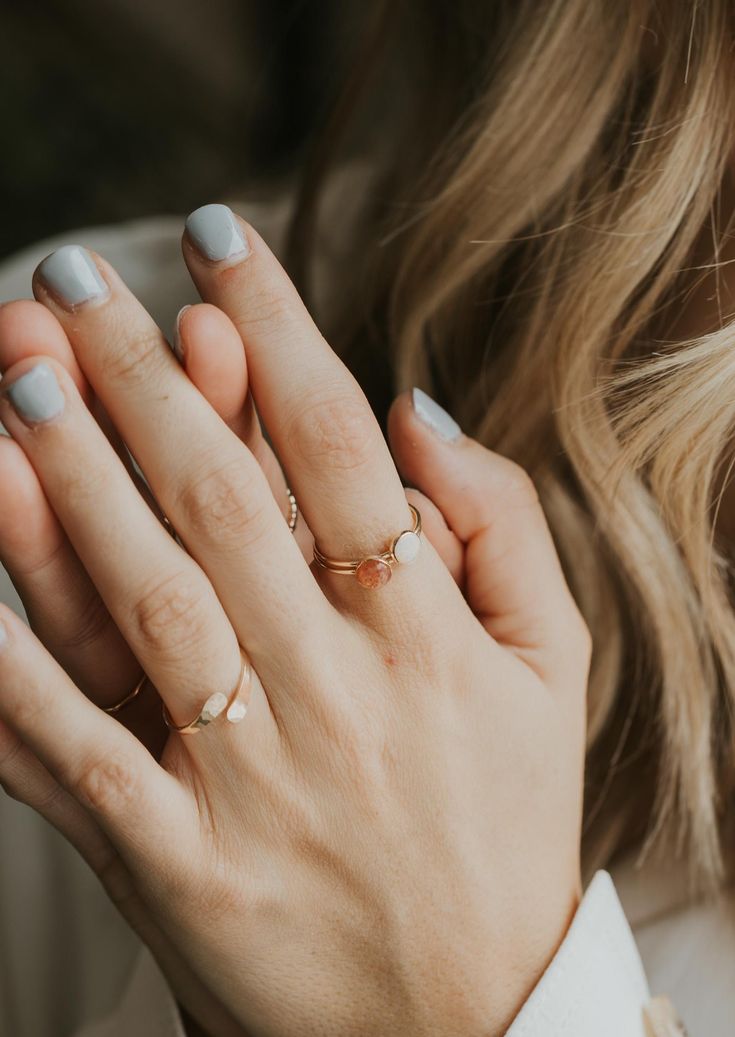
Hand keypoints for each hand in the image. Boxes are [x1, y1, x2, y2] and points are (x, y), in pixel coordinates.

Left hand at [0, 208, 589, 1035]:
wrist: (470, 1025)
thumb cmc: (507, 827)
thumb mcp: (552, 672)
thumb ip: (504, 529)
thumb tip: (417, 409)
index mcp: (427, 639)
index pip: (340, 448)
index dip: (278, 331)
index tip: (219, 241)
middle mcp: (337, 695)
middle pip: (224, 504)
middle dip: (146, 381)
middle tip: (73, 287)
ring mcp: (249, 781)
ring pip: (144, 605)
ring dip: (72, 486)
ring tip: (22, 381)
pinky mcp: (176, 864)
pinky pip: (70, 748)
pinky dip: (6, 661)